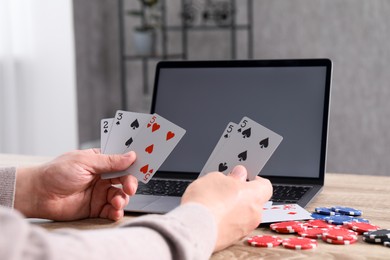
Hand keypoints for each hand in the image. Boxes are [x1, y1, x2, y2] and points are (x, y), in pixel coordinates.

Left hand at [14, 149, 137, 220]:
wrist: (38, 194)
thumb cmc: (57, 172)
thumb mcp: (85, 162)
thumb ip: (109, 161)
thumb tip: (130, 156)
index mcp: (100, 161)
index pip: (121, 160)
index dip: (133, 163)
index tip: (143, 165)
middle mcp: (102, 176)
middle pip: (125, 179)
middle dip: (130, 183)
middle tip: (130, 188)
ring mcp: (100, 192)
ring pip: (121, 195)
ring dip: (123, 199)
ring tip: (117, 202)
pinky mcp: (96, 207)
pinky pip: (112, 210)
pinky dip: (117, 212)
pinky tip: (115, 211)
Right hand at [181, 166, 271, 251]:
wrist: (195, 228)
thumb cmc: (207, 202)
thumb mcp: (216, 177)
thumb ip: (231, 176)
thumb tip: (236, 176)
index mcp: (255, 195)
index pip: (265, 185)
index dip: (254, 179)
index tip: (242, 176)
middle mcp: (254, 214)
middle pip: (253, 201)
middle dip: (241, 193)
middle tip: (225, 187)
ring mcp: (244, 229)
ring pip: (243, 214)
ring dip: (233, 208)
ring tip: (214, 201)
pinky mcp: (232, 240)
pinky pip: (233, 226)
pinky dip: (225, 220)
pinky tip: (211, 214)